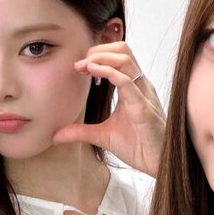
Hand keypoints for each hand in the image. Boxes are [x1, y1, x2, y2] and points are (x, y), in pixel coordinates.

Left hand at [54, 42, 165, 176]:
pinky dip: (108, 72)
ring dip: (100, 58)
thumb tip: (56, 135)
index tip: (79, 67)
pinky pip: (127, 82)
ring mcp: (143, 94)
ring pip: (125, 59)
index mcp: (133, 88)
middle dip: (98, 51)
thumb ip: (81, 131)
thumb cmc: (139, 147)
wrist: (157, 164)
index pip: (118, 57)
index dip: (97, 56)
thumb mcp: (102, 136)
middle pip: (123, 50)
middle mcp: (140, 86)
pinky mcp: (144, 107)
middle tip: (80, 64)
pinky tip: (93, 72)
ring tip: (83, 66)